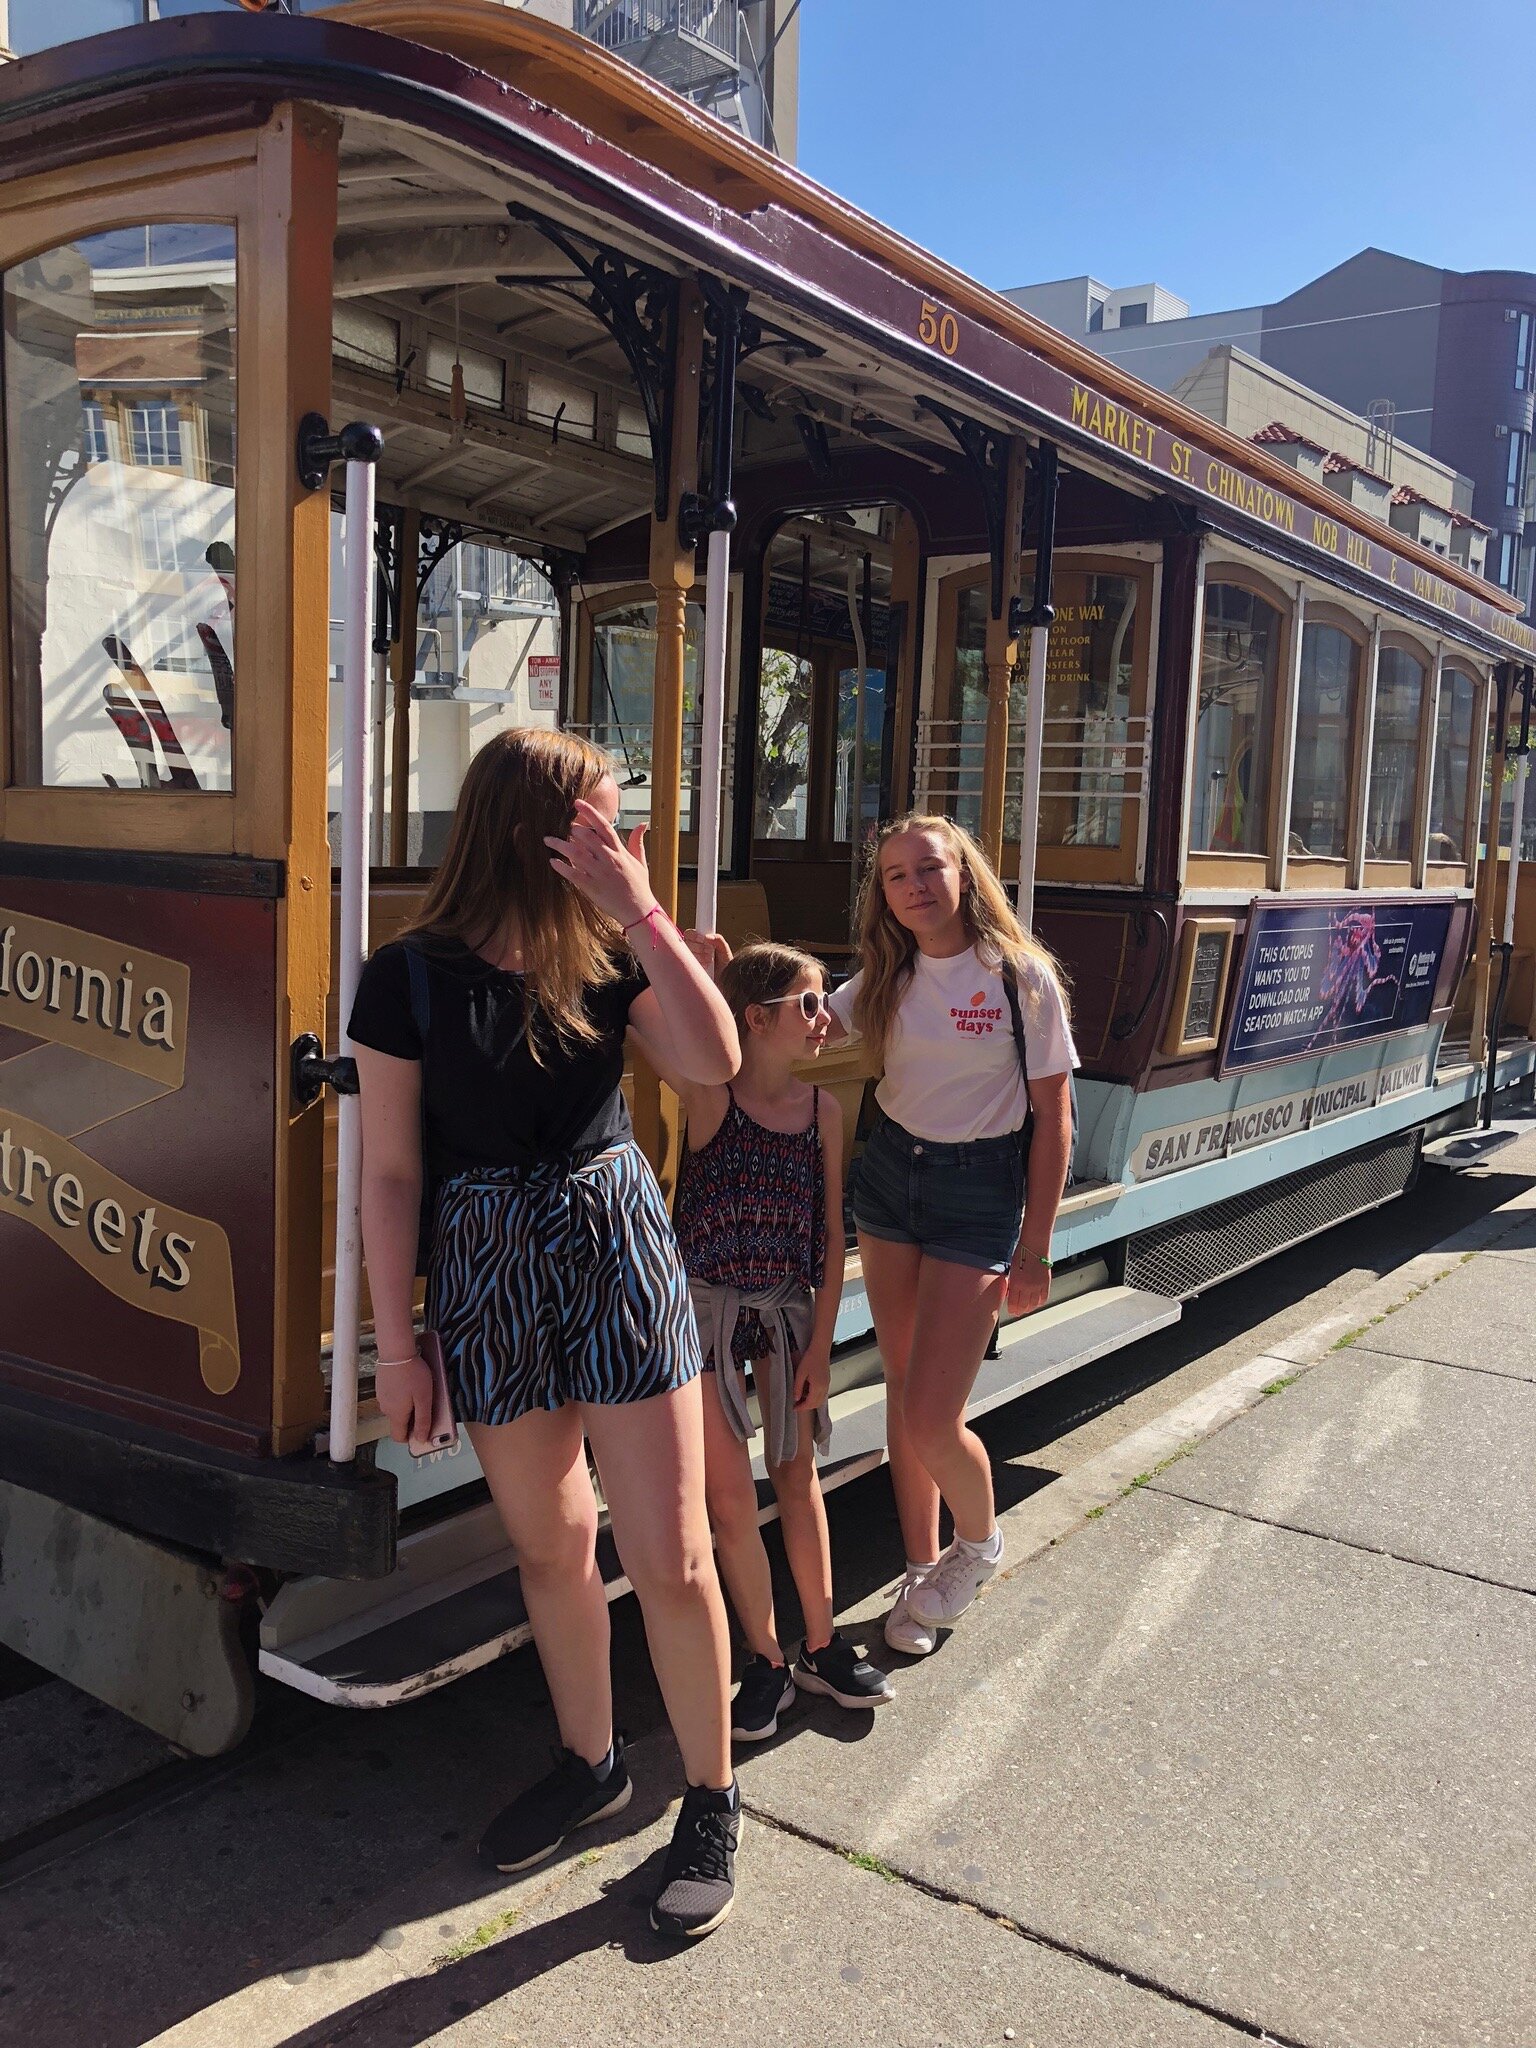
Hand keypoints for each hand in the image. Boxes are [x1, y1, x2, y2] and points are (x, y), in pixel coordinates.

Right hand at [375, 1353, 434, 1444]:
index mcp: (396, 1415)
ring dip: (407, 1404)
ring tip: (419, 1390)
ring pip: (396, 1408)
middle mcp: (386, 1409)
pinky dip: (401, 1394)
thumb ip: (423, 1420)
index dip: (411, 1437)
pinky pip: (393, 1396)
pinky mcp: (382, 1385)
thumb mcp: (424, 1399)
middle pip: (399, 1422)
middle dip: (412, 1418)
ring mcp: (382, 1396)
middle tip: (425, 1404)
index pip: (399, 1437)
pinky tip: (409, 1381)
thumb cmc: (413, 1375)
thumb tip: (421, 1440)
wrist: (396, 1351)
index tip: (423, 1428)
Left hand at [545, 798, 654, 926]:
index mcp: (619, 851)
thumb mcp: (641, 861)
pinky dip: (561, 867)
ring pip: (576, 853)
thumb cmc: (639, 887)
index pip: (603, 826)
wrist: (639, 910)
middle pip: (586, 837)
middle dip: (572, 830)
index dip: (589, 813)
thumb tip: (643, 824)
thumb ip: (637, 841)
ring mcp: (599, 873)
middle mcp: (609, 859)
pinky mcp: (592, 887)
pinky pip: (573, 874)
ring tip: (548, 839)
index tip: (577, 803)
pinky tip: (553, 862)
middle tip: (561, 826)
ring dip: (560, 845)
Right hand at [683, 929, 731, 978]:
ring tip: (709, 961)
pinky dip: (698, 964)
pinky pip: (687, 964)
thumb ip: (718, 940)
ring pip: (687, 953)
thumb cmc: (725, 965)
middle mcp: (692, 950)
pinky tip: (705, 968)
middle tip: (710, 952)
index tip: (703, 939)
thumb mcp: (725, 950)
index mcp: (699, 942)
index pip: (689, 934)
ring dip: (699, 956)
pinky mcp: (688, 969)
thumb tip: (707, 936)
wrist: (725, 981)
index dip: (695, 935)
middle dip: (699, 947)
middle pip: (686, 942)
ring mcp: (689, 960)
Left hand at [793, 1348, 830, 1410]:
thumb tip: (796, 1399)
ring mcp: (827, 1385)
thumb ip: (798, 1387)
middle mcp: (824, 1388)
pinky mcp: (827, 1381)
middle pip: (816, 1404)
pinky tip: (807, 1393)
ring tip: (801, 1400)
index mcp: (818, 1387)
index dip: (801, 1407)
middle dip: (806, 1407)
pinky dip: (815, 1397)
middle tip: (797, 1405)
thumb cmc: (810, 1359)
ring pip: (820, 1400)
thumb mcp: (800, 1373)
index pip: (810, 1403)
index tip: (794, 1408)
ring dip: (811, 1403)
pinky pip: (822, 1394)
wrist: (820, 1349)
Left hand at [1006, 1249, 1050, 1319]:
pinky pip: (1043, 1298)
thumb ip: (1012, 1283)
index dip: (1012, 1309)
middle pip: (1024, 1306)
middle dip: (1020, 1311)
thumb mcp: (1011, 1269)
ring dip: (1030, 1308)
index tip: (1011, 1311)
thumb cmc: (1021, 1253)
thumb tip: (1011, 1293)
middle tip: (1018, 1312)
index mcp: (1016, 1283)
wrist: (1034, 1245)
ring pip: (1034, 1304)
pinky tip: (1036, 1302)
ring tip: (1027, 1309)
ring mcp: (1038, 1286)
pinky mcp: (1046, 1283)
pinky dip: (1040, 1302)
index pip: (1014, 1303)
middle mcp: (1027, 1287)